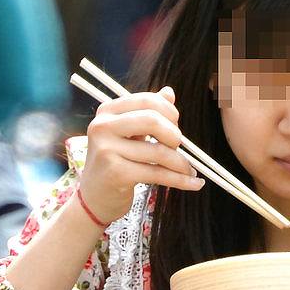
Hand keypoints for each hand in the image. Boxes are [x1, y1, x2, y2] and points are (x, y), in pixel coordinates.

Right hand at [77, 87, 204, 226]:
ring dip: (181, 163)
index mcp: (107, 111)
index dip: (169, 112)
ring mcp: (108, 150)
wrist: (94, 197)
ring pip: (159, 152)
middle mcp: (103, 127)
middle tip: (178, 147)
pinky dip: (181, 180)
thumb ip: (147, 112)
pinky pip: (158, 173)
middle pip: (153, 120)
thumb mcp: (128, 134)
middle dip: (174, 135)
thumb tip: (169, 92)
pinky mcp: (117, 173)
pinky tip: (195, 183)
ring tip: (188, 169)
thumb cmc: (114, 162)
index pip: (147, 101)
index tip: (176, 126)